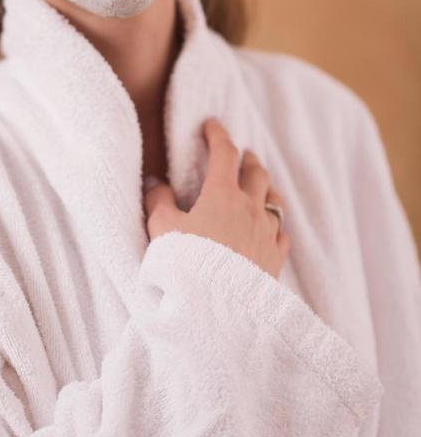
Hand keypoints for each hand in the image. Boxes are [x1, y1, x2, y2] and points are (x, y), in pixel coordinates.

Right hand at [143, 117, 289, 279]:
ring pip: (274, 199)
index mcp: (222, 195)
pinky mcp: (275, 259)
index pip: (224, 153)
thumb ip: (158, 201)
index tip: (211, 124)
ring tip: (259, 185)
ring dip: (265, 187)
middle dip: (247, 158)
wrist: (217, 311)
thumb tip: (155, 183)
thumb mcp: (162, 230)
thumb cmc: (186, 266)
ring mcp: (267, 233)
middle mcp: (251, 209)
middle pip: (256, 172)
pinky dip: (274, 222)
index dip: (217, 135)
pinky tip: (269, 227)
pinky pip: (281, 232)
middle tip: (240, 154)